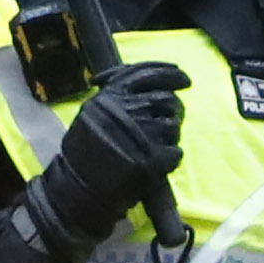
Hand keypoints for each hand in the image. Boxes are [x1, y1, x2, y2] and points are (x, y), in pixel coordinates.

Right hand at [23, 60, 191, 260]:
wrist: (78, 188)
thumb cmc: (84, 152)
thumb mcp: (92, 111)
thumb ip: (117, 94)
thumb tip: (152, 82)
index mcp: (111, 96)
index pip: (148, 74)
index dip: (172, 74)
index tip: (185, 80)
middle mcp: (127, 110)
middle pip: (166, 99)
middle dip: (173, 109)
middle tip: (170, 120)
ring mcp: (142, 134)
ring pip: (173, 125)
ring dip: (170, 135)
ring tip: (157, 144)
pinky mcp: (153, 159)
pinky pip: (175, 151)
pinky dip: (170, 157)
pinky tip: (157, 162)